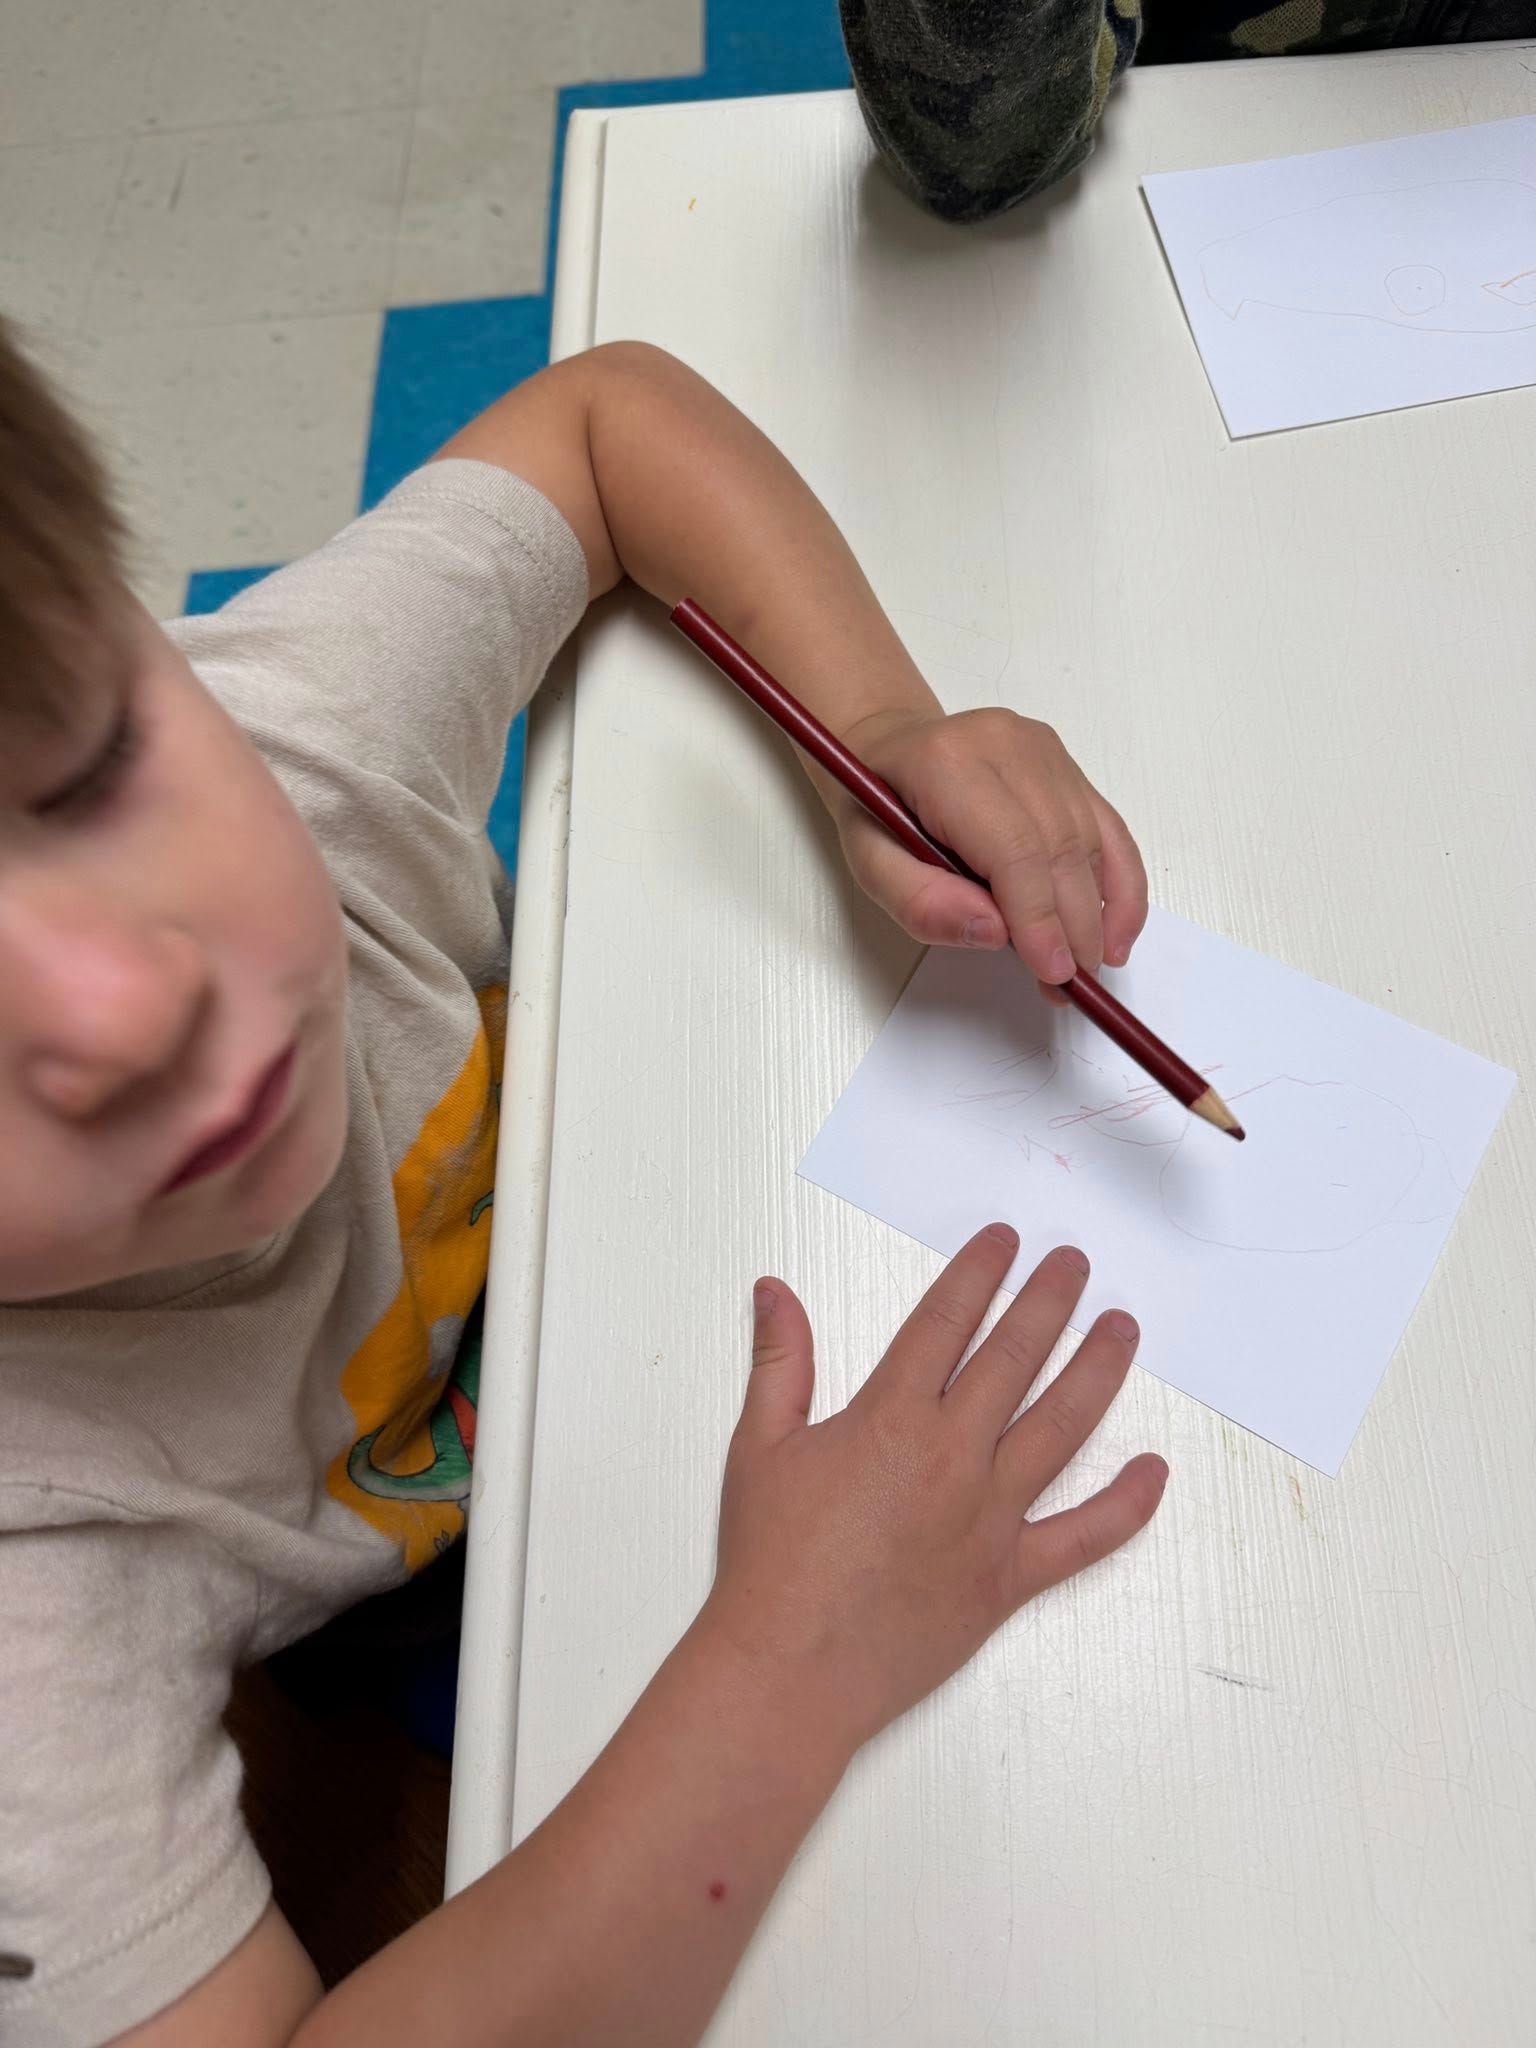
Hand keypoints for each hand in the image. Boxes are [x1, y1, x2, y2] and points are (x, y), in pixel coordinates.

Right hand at [700, 1226, 1166, 1761]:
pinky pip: (1084, 1536)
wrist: (789, 1670)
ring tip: (1122, 1328)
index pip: (946, 1322)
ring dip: (1098, 1371)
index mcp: (889, 1420)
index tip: (1005, 1241)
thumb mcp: (760, 1447)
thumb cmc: (770, 1565)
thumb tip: (775, 1292)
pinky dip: (1126, 1504)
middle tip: (1076, 1264)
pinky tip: (1154, 1470)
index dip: (978, 1273)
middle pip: (1014, 1358)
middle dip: (1049, 1301)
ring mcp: (989, 1518)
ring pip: (1061, 1428)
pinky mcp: (1009, 1578)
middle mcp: (951, 1458)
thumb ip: (780, 1362)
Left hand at [832, 706, 1147, 987]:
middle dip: (1073, 928)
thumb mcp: (868, 863)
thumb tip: (993, 931)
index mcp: (948, 764)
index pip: (1014, 849)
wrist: (888, 747)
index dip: (1040, 917)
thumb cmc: (875, 807)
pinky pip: (1109, 830)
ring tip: (1086, 968)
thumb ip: (919, 901)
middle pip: (1061, 848)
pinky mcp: (1066, 765)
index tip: (1054, 972)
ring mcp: (1042, 750)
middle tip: (1070, 985)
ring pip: (1091, 842)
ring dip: (1098, 916)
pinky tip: (1115, 932)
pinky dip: (1121, 886)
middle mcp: (1005, 745)